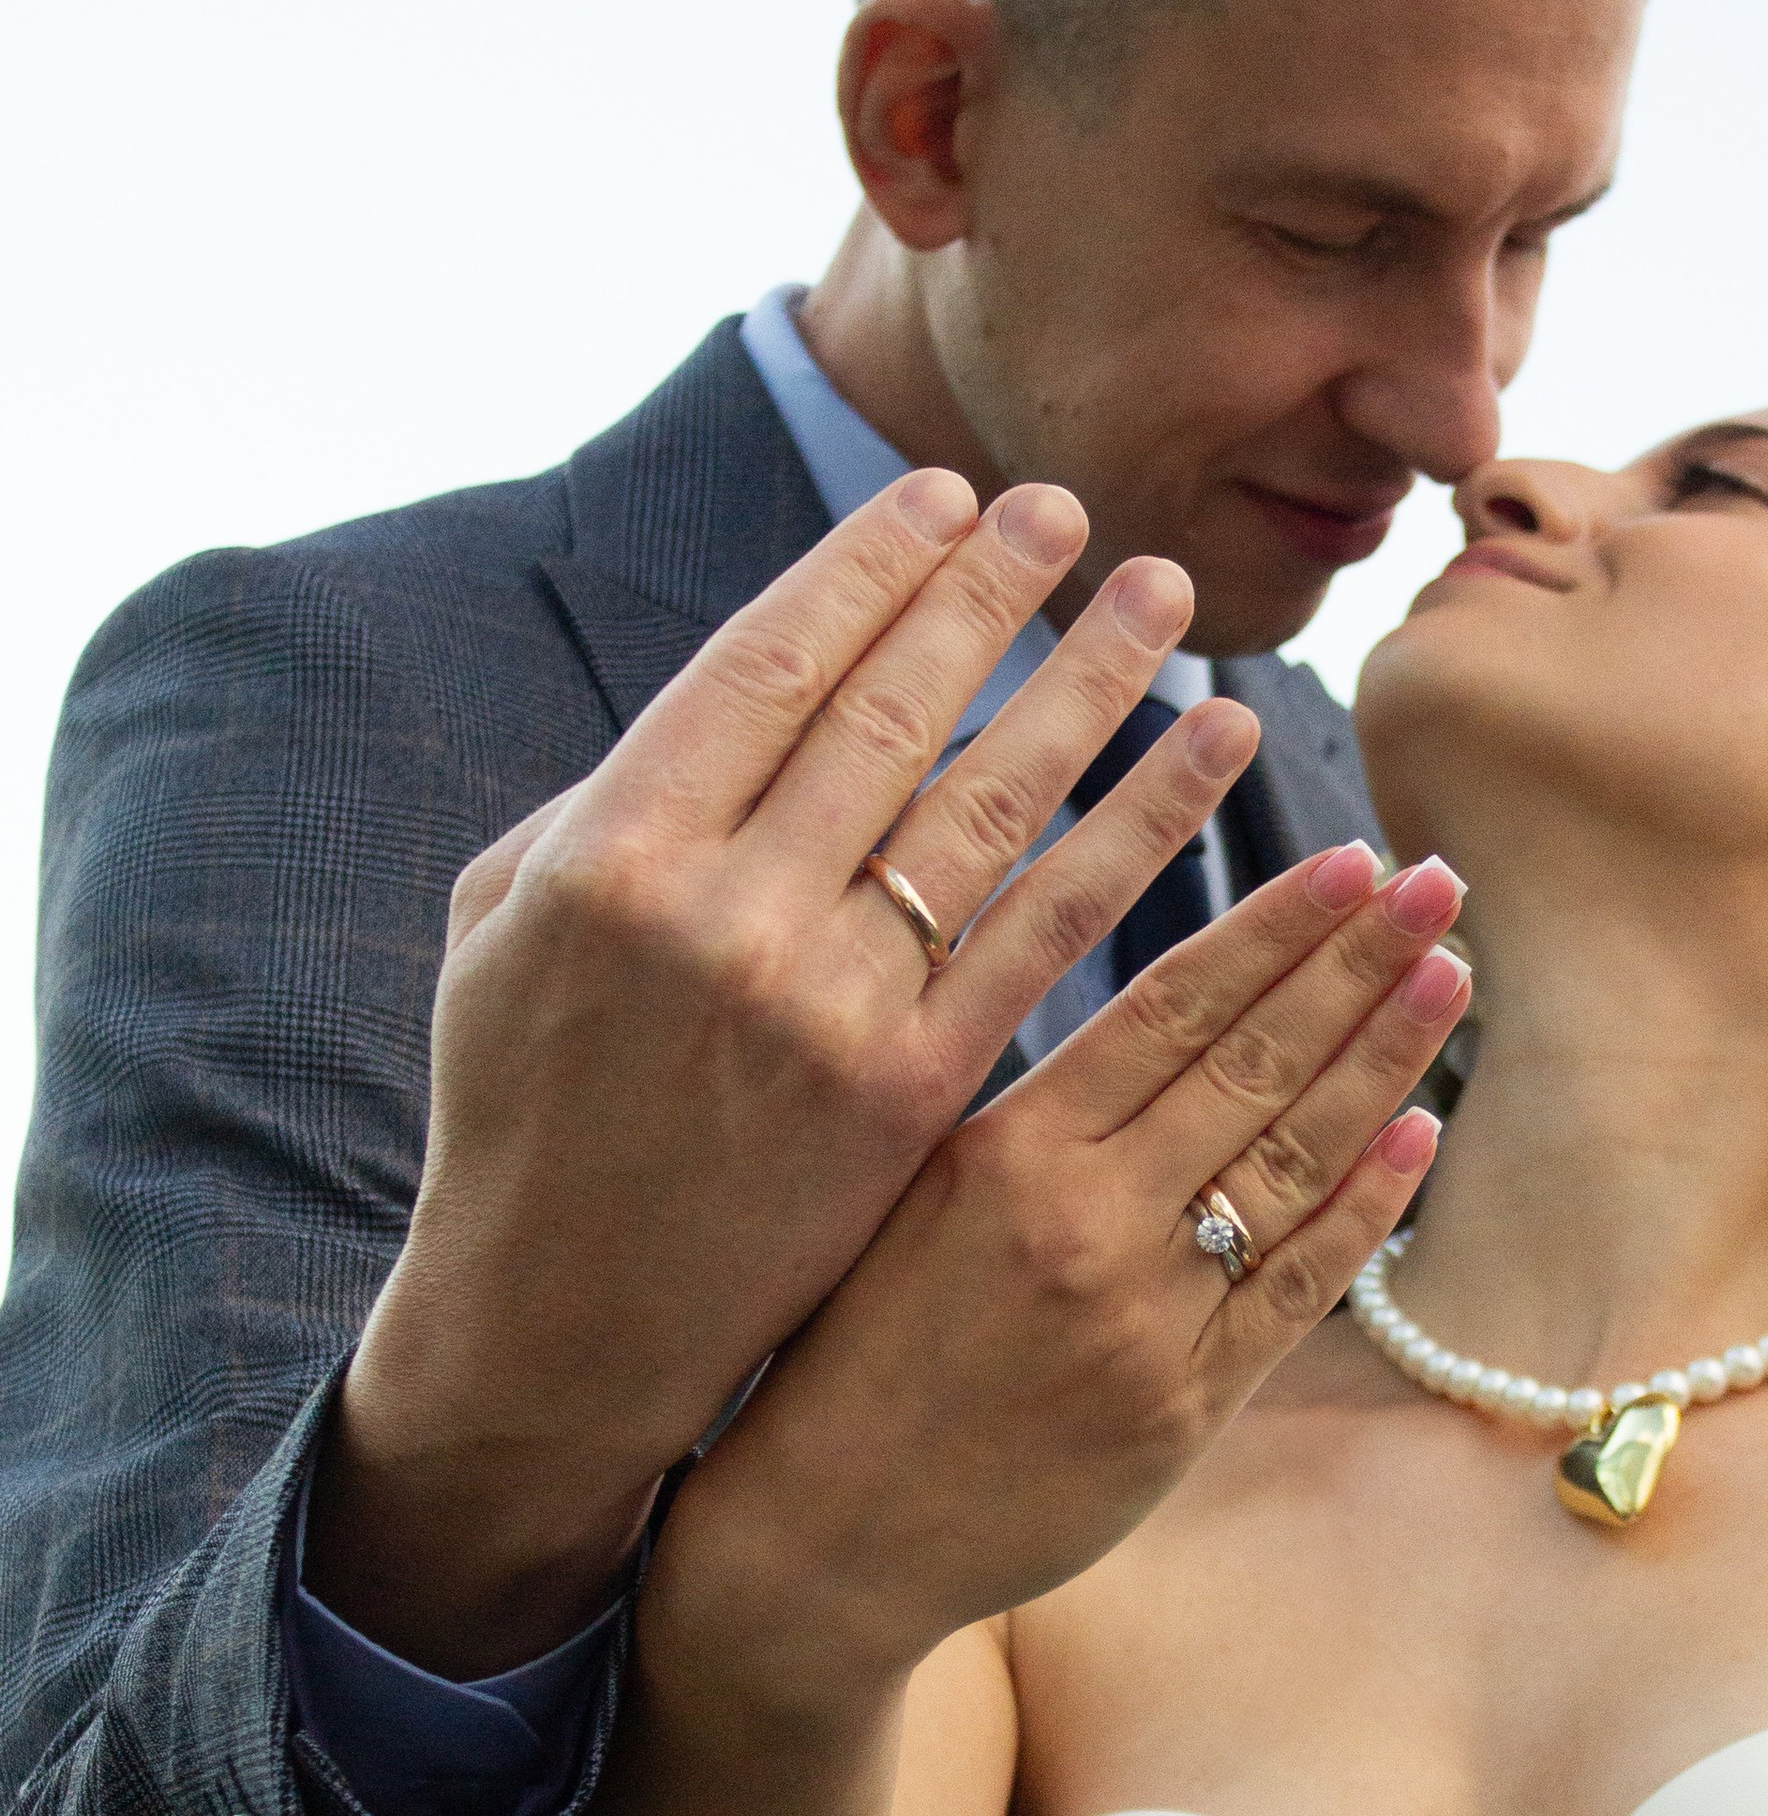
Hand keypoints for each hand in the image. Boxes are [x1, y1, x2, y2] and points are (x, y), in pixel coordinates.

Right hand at [310, 471, 1230, 1667]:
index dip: (871, 568)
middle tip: (1068, 513)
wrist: (568, 1315)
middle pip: (891, 713)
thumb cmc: (532, 1098)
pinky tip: (1209, 755)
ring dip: (1094, 685)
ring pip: (994, 807)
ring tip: (1163, 599)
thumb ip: (617, 796)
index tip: (945, 500)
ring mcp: (830, 1008)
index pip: (768, 663)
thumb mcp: (509, 921)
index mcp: (612, 850)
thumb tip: (757, 686)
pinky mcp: (917, 1088)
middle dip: (990, 596)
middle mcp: (726, 916)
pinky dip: (1143, 831)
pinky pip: (1053, 931)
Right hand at [649, 842, 1474, 1711]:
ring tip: (1446, 975)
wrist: (819, 1533)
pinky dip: (1362, 1210)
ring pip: (1291, 1166)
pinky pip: (1294, 1290)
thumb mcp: (898, 1188)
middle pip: (1254, 1067)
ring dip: (1382, 1064)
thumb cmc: (844, 1344)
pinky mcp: (1180, 1409)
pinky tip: (1417, 1132)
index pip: (1173, 1006)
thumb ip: (1021, 1105)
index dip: (1275, 928)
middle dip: (1358, 967)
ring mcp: (1145, 1320)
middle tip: (1441, 883)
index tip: (1354, 861)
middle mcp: (1086, 1222)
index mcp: (1005, 1148)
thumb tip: (1151, 1011)